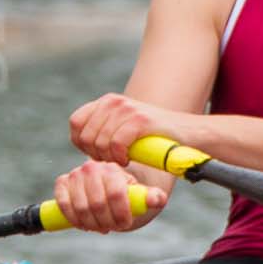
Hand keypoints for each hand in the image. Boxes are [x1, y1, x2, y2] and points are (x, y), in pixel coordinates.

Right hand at [52, 160, 167, 233]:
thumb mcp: (142, 195)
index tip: (125, 224)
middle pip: (97, 204)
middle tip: (114, 227)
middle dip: (107, 221)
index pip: (115, 194)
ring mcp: (75, 175)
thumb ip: (153, 197)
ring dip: (92, 224)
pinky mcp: (61, 183)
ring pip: (81, 208)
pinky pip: (63, 205)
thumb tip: (157, 199)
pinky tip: (85, 225)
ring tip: (102, 227)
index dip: (121, 214)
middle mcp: (91, 168)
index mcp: (113, 168)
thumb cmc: (127, 193)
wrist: (107, 185)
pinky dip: (74, 219)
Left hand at [68, 93, 192, 166]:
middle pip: (85, 135)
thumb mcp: (121, 128)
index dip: (81, 142)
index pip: (75, 122)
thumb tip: (79, 142)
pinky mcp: (140, 120)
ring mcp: (127, 109)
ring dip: (109, 158)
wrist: (187, 133)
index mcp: (105, 102)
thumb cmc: (151, 137)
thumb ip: (101, 130)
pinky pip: (115, 143)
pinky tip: (127, 160)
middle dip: (95, 154)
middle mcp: (113, 102)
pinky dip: (119, 156)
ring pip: (100, 141)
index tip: (96, 153)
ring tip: (121, 160)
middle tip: (112, 161)